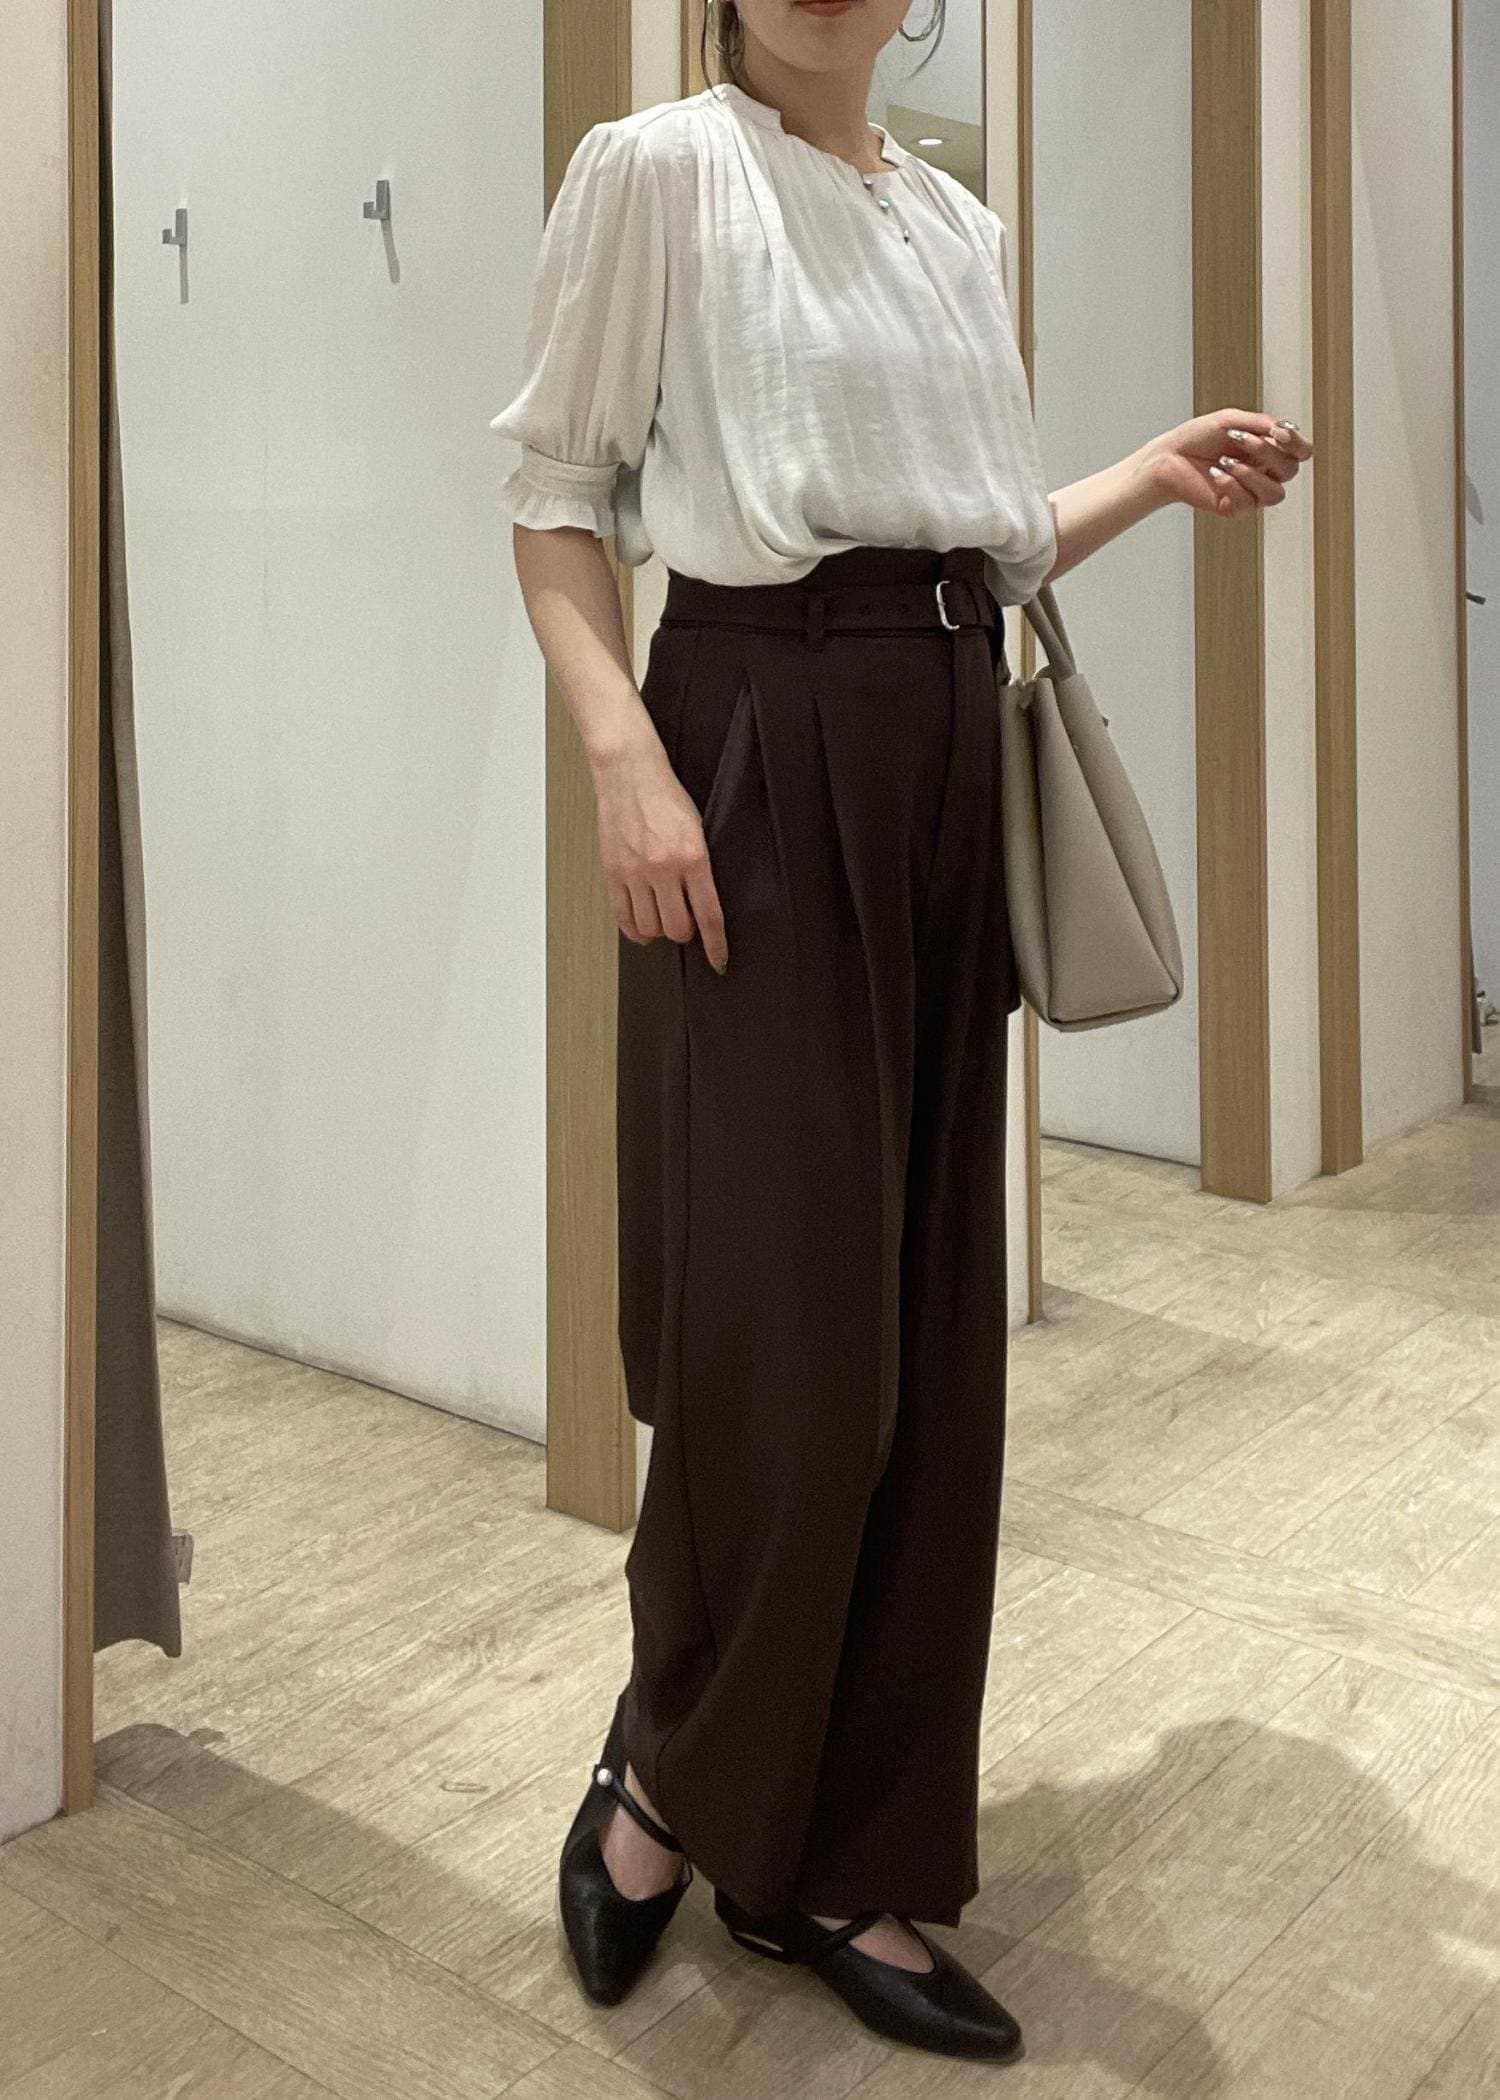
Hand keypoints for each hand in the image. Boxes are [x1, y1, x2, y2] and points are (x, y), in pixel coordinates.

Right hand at [592, 737, 728, 972]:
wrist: (630, 772)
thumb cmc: (666, 796)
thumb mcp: (699, 830)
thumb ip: (701, 869)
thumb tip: (705, 906)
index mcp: (693, 857)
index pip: (710, 916)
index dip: (716, 945)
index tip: (720, 960)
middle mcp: (663, 869)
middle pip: (678, 928)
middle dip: (687, 933)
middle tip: (689, 924)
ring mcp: (634, 873)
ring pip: (650, 928)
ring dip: (660, 931)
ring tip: (665, 919)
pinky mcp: (612, 873)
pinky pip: (623, 918)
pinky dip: (635, 930)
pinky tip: (642, 927)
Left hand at [1140, 410, 1312, 519]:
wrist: (1168, 457)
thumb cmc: (1196, 437)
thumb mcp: (1230, 420)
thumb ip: (1260, 423)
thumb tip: (1285, 429)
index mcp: (1268, 449)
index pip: (1301, 452)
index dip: (1297, 443)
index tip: (1279, 432)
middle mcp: (1264, 472)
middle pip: (1290, 470)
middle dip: (1267, 453)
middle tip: (1238, 439)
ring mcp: (1251, 492)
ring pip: (1276, 493)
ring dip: (1252, 474)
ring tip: (1226, 461)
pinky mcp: (1235, 509)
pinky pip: (1248, 504)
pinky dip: (1232, 485)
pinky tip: (1215, 474)